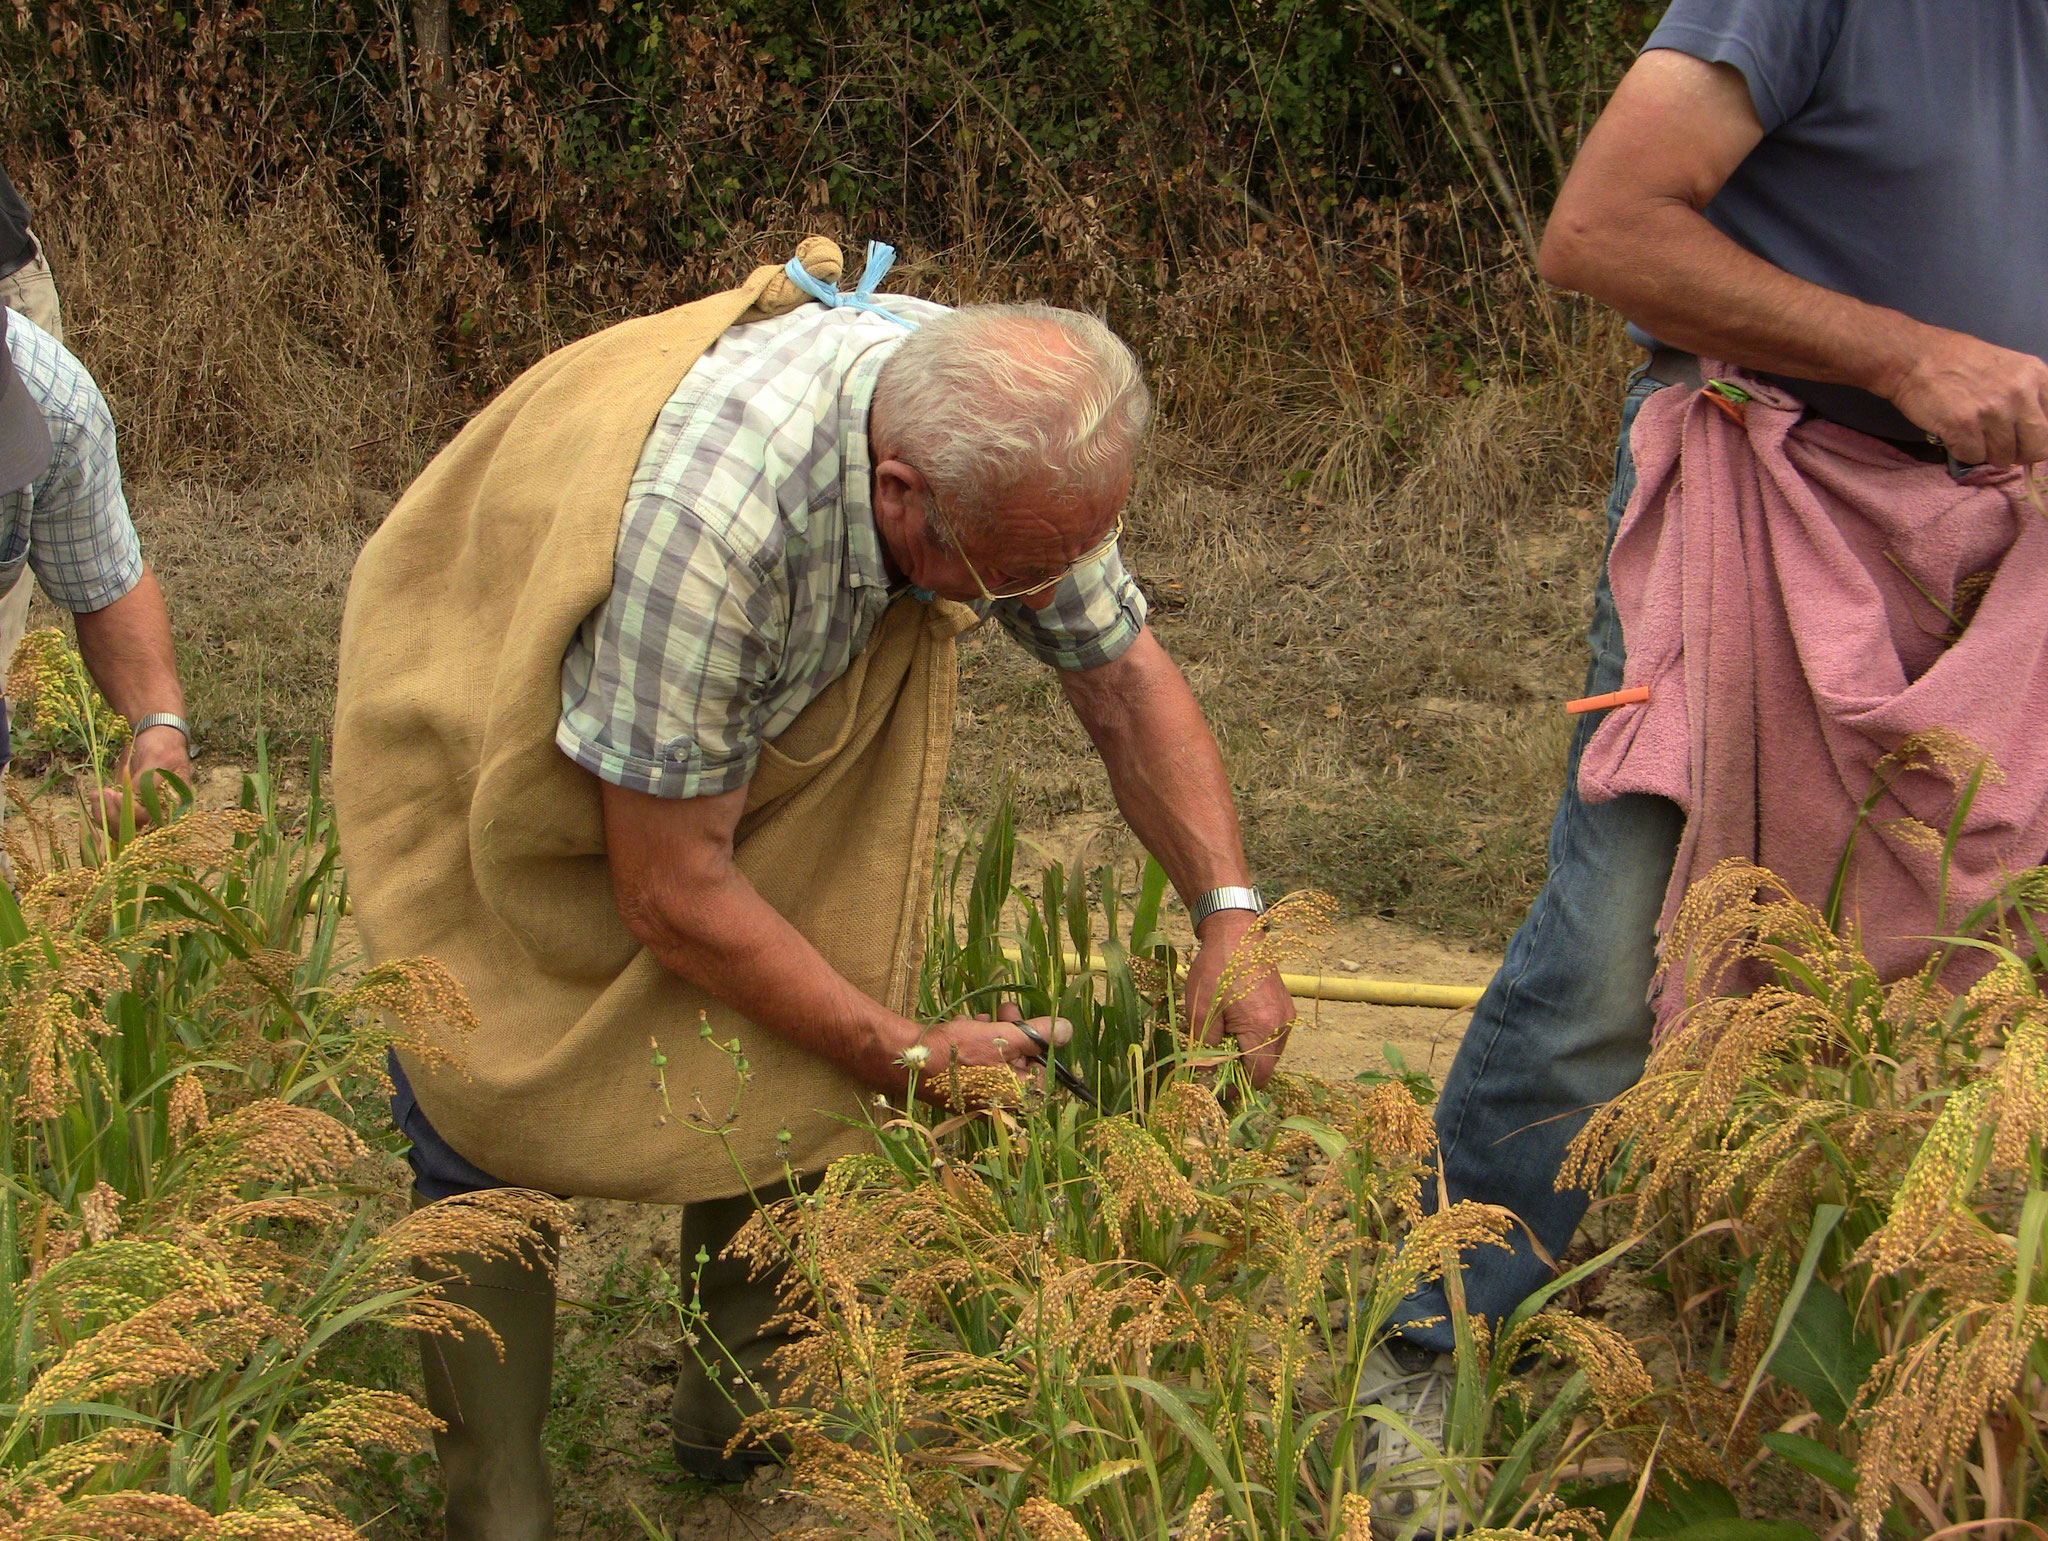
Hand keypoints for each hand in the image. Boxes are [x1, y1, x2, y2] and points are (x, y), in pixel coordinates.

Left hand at [97, 723, 190, 831]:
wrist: (155, 736)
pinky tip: (95, 794)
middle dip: (114, 816)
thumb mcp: (157, 758)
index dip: (132, 812)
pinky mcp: (127, 804)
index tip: (116, 794)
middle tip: (102, 794)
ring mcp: (142, 808)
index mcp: (173, 803)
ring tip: (95, 794)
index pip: (152, 820)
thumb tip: (132, 798)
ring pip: (122, 827)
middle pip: (136, 830)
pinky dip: (101, 810)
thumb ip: (146, 780)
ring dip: (104, 815)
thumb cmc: (162, 745)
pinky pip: (114, 817)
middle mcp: (158, 810)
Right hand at [899, 1004, 1073, 1105]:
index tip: (1032, 1023)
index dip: (1040, 1045)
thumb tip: (1067, 1030)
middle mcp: (997, 1100)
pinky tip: (961, 1028)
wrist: (904, 1060)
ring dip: (991, 1032)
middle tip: (1005, 1010)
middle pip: (1019, 1062)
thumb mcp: (1002, 1037)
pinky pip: (976, 1061)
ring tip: (976, 1019)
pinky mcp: (960, 1084)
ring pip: (996, 1057)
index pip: (1043, 1073)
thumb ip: (1036, 1035)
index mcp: (1013, 1095)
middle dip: (1013, 1032)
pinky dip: (972, 1041)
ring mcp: (977, 1093)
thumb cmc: (957, 1053)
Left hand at [1181, 909, 1294, 1087]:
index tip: (1216, 1083)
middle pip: (1266, 1066)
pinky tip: (1236, 1025)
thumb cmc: (1216, 968)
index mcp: (1263, 1028)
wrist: (1237, 933)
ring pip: (1270, 1052)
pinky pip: (1273, 1035)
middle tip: (1216, 1062)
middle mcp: (1282, 1025)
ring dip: (1249, 1053)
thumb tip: (1206, 1074)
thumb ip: (1205, 1047)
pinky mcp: (1285, 1006)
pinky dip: (1256, 1039)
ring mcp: (1286, 1015)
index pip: (1257, 1076)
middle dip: (1242, 1069)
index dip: (1236, 1085)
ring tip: (1224, 1040)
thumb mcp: (1201, 1010)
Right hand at [1883, 328, 2047, 466]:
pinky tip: (1954, 434)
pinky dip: (1962, 452)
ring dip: (1986, 453)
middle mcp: (2020, 393)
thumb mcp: (2010, 368)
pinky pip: (1973, 457)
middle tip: (1999, 446)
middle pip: (2036, 449)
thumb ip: (2029, 396)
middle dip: (2018, 454)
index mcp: (2037, 376)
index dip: (2038, 439)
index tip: (2022, 440)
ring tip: (1972, 435)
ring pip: (2004, 457)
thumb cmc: (1960, 362)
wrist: (1916, 357)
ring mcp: (1992, 410)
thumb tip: (2036, 435)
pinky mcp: (1963, 425)